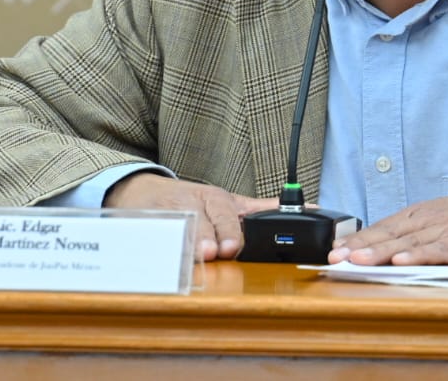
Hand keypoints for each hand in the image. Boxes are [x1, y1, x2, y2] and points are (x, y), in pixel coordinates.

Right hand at [104, 173, 275, 260]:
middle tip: (216, 251)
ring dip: (189, 244)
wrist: (143, 189)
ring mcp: (169, 215)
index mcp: (216, 199)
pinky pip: (155, 238)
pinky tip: (166, 259)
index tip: (233, 247)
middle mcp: (193, 205)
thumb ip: (261, 209)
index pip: (226, 214)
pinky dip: (162, 249)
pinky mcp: (149, 225)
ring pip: (181, 231)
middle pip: (203, 222)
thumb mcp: (227, 202)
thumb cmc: (190, 199)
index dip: (229, 230)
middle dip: (210, 236)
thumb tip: (304, 208)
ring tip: (197, 255)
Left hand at [327, 182, 447, 265]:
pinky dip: (418, 255)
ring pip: (408, 242)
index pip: (384, 226)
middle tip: (333, 257)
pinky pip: (439, 250)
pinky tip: (401, 261)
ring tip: (356, 260)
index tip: (334, 249)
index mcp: (425, 213)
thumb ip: (423, 232)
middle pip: (389, 233)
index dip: (358, 238)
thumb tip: (393, 248)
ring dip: (380, 252)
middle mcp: (432, 219)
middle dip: (359, 246)